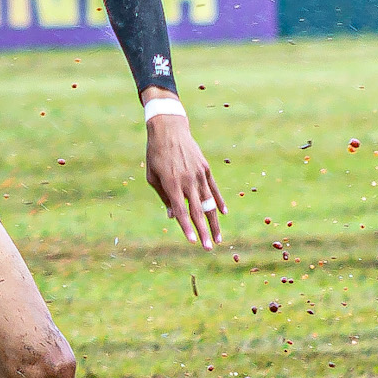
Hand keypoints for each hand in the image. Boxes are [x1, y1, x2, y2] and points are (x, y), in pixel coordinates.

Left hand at [145, 111, 224, 247]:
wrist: (169, 130)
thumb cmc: (155, 155)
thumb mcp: (153, 177)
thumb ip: (164, 197)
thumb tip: (174, 217)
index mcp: (172, 183)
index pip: (181, 211)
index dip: (187, 228)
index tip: (192, 242)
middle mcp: (187, 180)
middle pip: (197, 211)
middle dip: (203, 231)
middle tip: (208, 248)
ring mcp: (198, 174)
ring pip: (209, 202)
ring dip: (214, 221)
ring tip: (218, 238)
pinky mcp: (205, 168)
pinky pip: (214, 188)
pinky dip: (219, 201)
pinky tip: (224, 213)